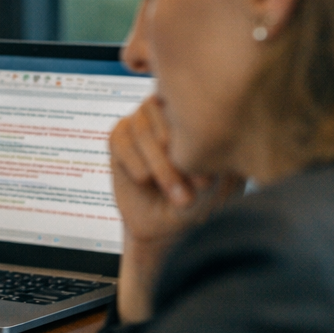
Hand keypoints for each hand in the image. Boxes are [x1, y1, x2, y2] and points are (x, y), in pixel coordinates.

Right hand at [108, 96, 242, 322]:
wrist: (163, 224)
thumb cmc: (197, 202)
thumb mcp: (214, 189)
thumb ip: (210, 166)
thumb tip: (197, 148)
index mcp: (200, 116)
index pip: (194, 108)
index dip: (196, 142)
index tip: (205, 182)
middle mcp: (170, 112)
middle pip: (164, 114)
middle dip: (174, 157)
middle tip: (186, 192)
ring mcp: (144, 122)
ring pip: (142, 127)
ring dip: (157, 164)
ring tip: (172, 192)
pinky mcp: (120, 138)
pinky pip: (120, 139)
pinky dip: (133, 161)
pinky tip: (144, 180)